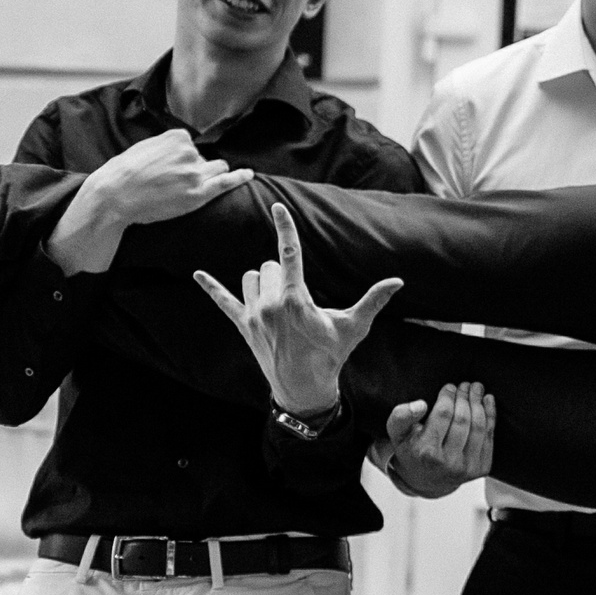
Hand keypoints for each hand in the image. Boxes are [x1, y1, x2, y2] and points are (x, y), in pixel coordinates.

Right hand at [49, 129, 254, 274]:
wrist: (114, 196)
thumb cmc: (123, 172)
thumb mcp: (145, 146)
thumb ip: (167, 143)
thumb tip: (183, 144)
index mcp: (177, 137)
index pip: (191, 146)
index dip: (181, 159)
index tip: (167, 168)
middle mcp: (190, 152)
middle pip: (204, 158)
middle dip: (194, 168)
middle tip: (171, 182)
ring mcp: (196, 173)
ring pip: (216, 169)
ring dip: (208, 175)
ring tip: (188, 186)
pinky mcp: (199, 193)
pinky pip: (227, 182)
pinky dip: (240, 177)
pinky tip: (249, 175)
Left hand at [194, 202, 401, 413]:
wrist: (303, 388)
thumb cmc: (331, 355)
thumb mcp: (353, 327)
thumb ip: (373, 300)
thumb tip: (398, 281)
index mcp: (296, 300)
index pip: (289, 255)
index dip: (285, 228)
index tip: (278, 206)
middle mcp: (269, 304)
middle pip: (270, 265)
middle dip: (284, 273)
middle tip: (300, 297)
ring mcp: (253, 315)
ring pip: (251, 278)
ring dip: (264, 281)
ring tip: (281, 301)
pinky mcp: (242, 325)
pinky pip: (222, 300)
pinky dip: (210, 287)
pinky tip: (197, 274)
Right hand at [380, 382, 493, 498]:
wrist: (427, 481)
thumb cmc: (411, 450)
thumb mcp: (397, 434)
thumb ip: (401, 417)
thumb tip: (421, 404)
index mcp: (426, 452)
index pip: (442, 414)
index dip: (448, 396)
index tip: (449, 386)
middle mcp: (449, 463)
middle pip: (462, 419)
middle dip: (465, 397)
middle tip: (464, 384)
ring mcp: (468, 467)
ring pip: (478, 427)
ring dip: (479, 403)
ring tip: (476, 388)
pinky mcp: (482, 468)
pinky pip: (489, 436)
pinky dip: (490, 415)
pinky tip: (487, 400)